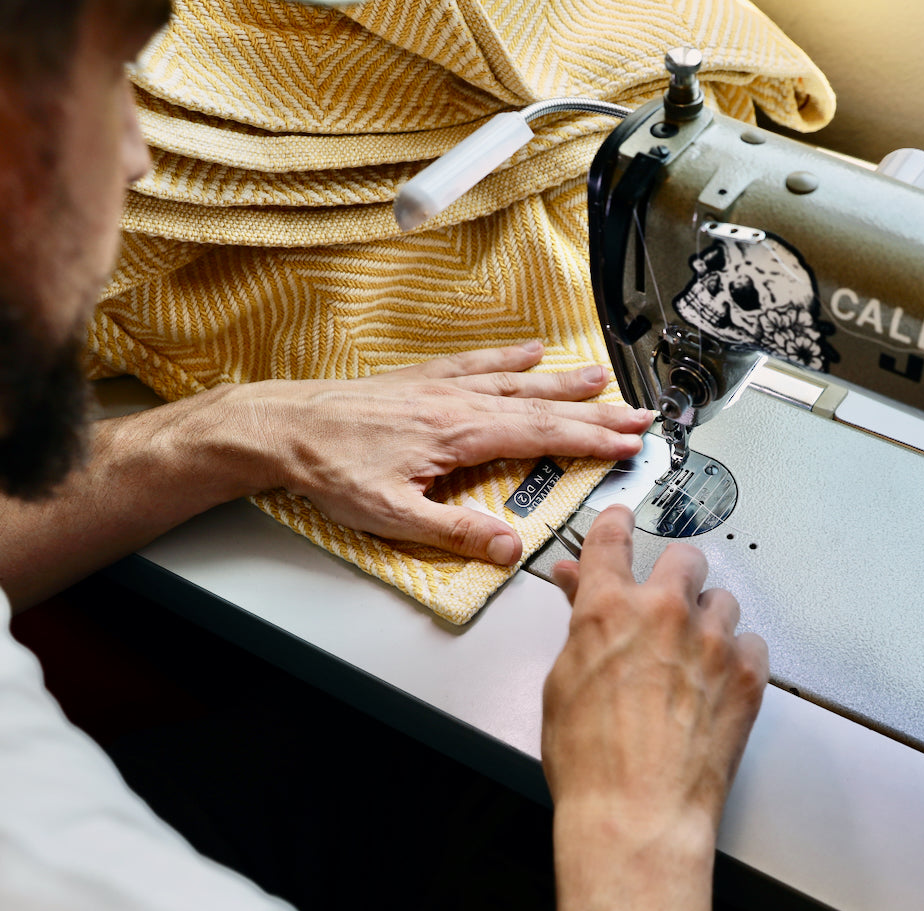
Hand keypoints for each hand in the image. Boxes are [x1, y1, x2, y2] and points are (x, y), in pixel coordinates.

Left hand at [198, 342, 652, 563]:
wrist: (287, 427)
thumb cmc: (332, 469)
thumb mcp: (394, 515)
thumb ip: (456, 532)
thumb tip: (510, 546)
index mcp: (460, 435)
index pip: (542, 438)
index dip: (591, 441)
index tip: (628, 443)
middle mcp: (459, 403)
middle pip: (541, 406)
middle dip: (594, 411)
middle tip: (636, 413)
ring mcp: (442, 386)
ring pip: (516, 381)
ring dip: (561, 382)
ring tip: (598, 377)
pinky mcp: (422, 380)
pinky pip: (477, 363)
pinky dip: (507, 358)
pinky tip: (529, 352)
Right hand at [543, 504, 767, 838]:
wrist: (637, 814)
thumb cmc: (590, 760)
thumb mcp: (563, 679)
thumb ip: (578, 622)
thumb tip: (576, 586)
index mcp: (608, 608)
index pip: (612, 537)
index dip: (616, 523)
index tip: (623, 520)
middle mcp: (664, 613)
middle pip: (684, 556)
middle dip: (673, 572)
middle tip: (664, 598)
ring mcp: (711, 642)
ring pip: (723, 599)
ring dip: (707, 616)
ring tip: (690, 652)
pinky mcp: (747, 677)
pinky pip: (753, 643)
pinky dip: (736, 654)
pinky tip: (716, 679)